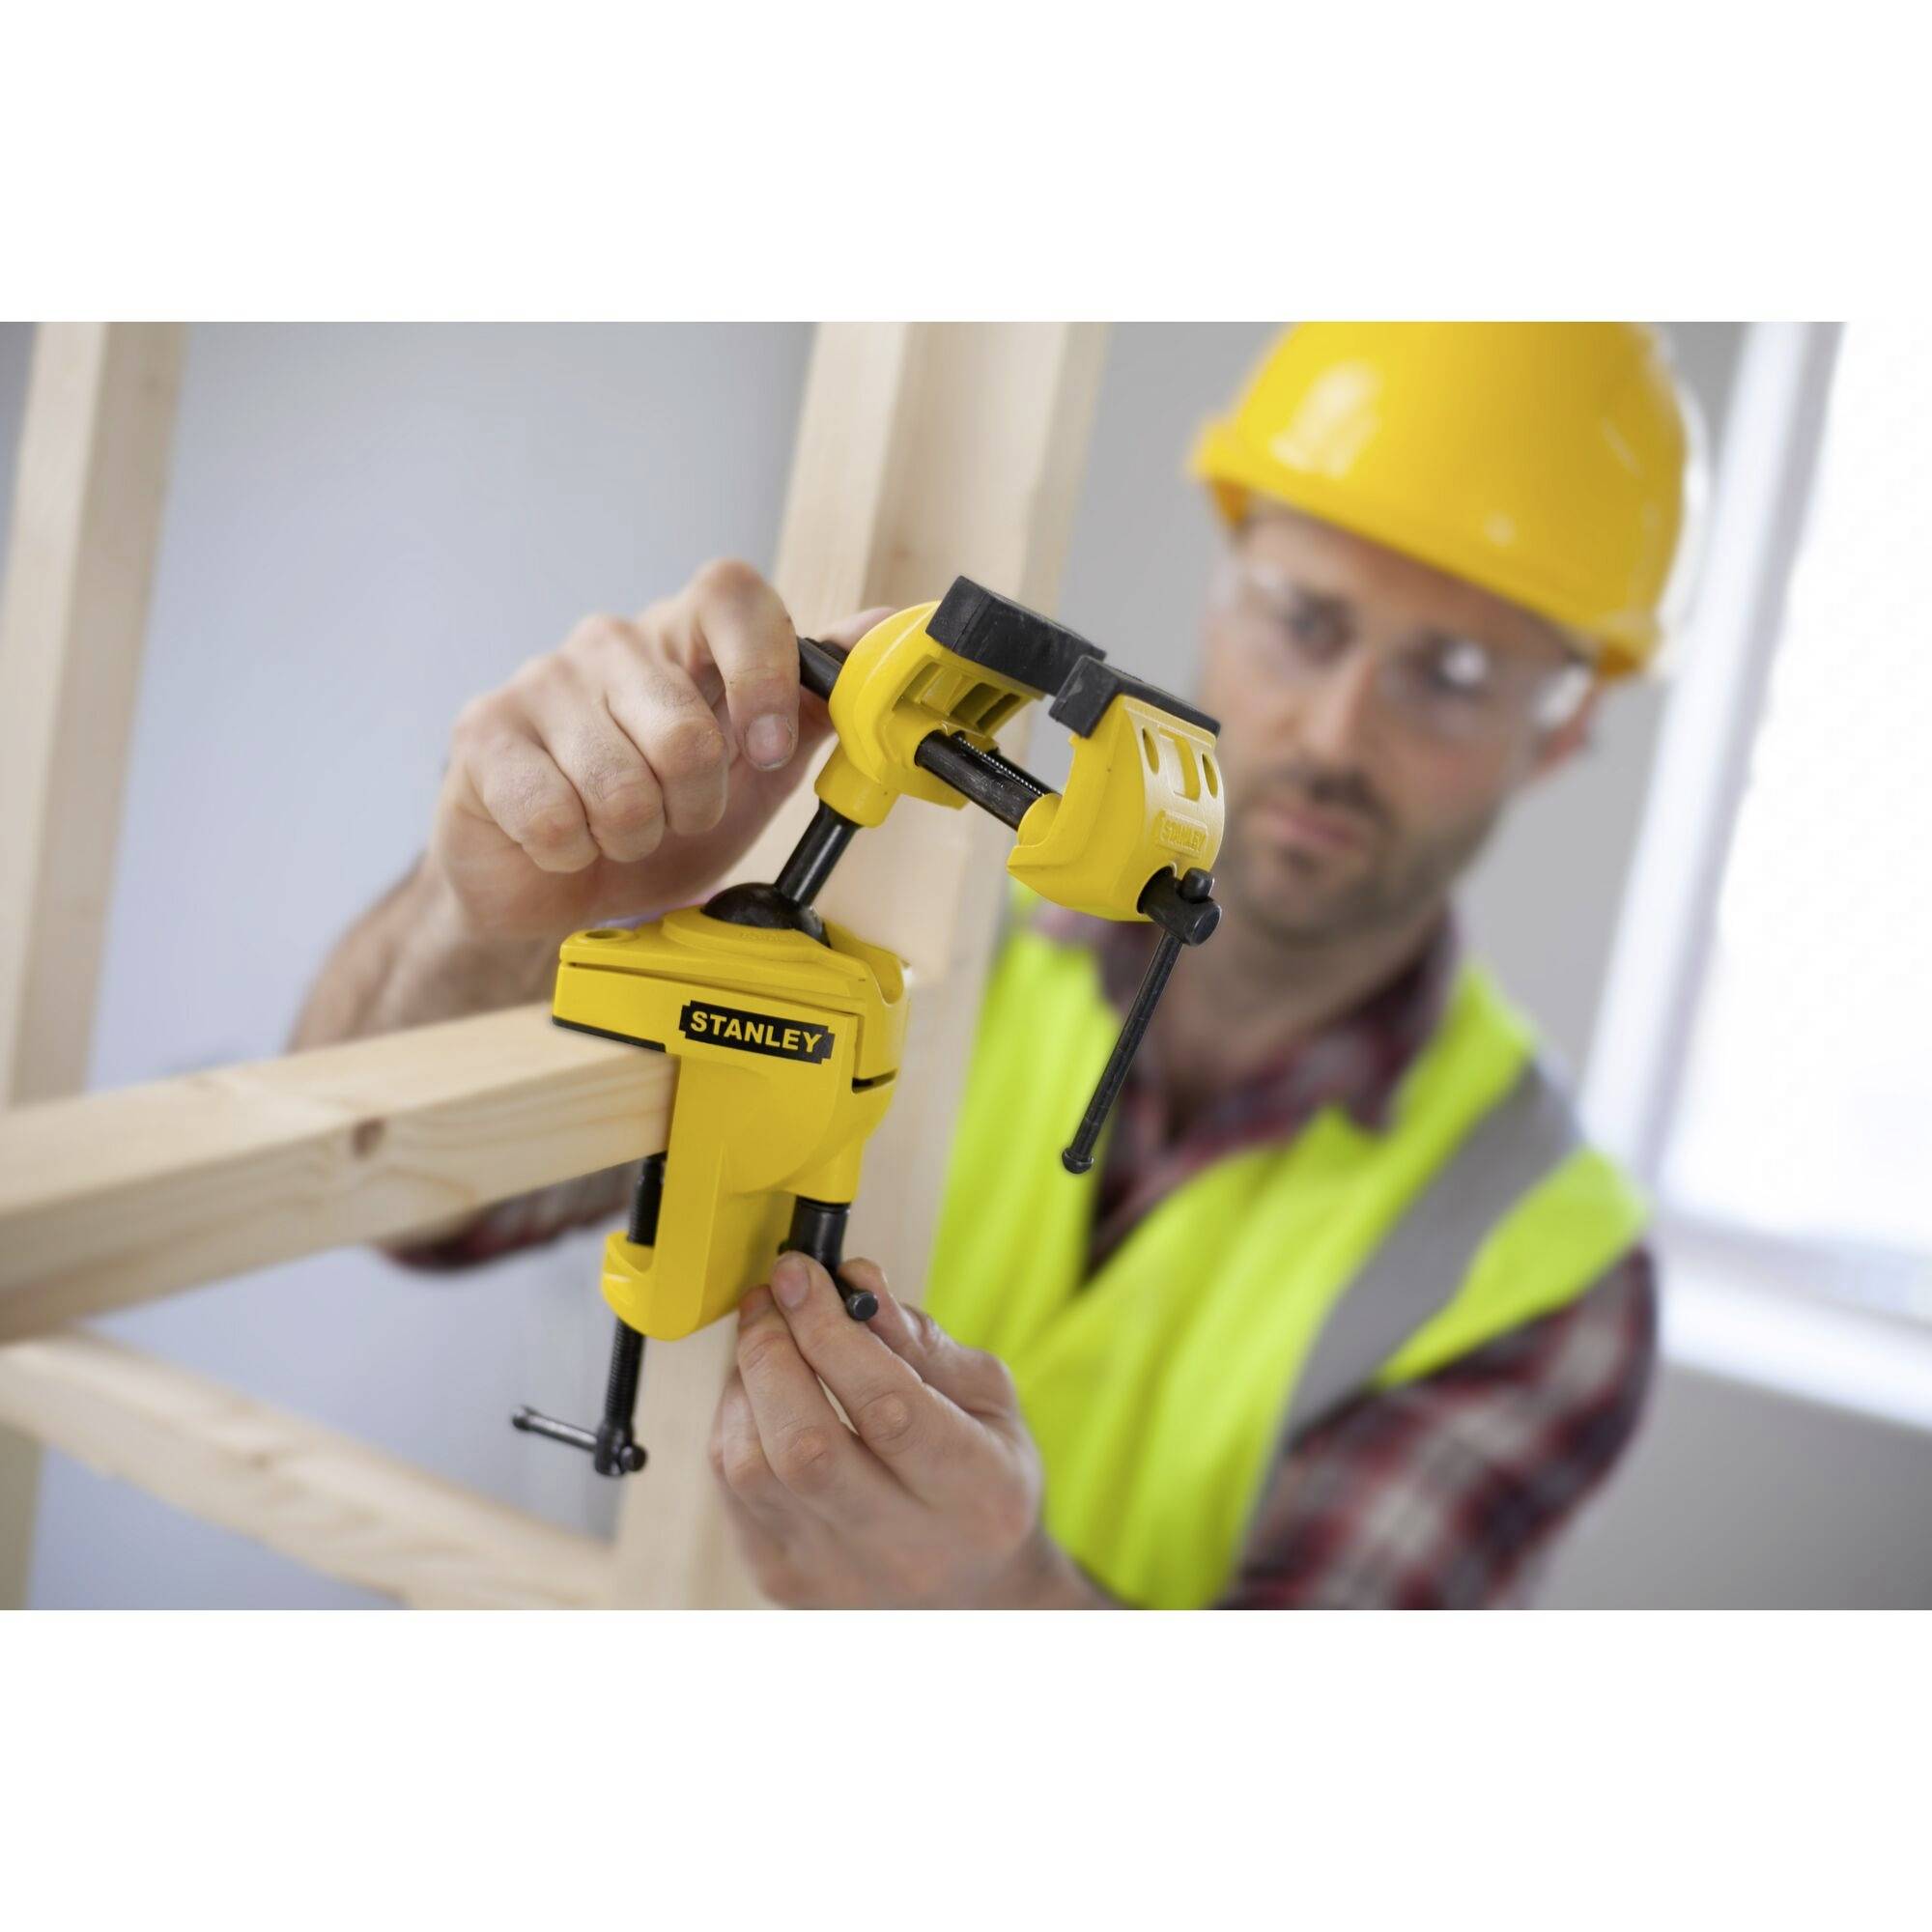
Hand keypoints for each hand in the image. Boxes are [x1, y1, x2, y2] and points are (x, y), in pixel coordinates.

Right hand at [428, 557, 886, 940]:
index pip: (731, 591)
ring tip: (616, 831)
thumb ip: (819, 703)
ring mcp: (541, 681)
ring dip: (633, 838)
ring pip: (622, 786)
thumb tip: (885, 630)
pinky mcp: (482, 733)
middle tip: (676, 816)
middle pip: (687, 728)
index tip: (770, 750)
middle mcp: (611, 642)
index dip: (763, 674)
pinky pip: (555, 816)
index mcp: (685, 637)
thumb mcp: (758, 768)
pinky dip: (571, 853)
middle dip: (695, 806)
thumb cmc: (659, 814)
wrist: (554, 883)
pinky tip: (561, 840)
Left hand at [709, 1253, 1104, 1607]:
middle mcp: (903, 1549)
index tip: (801, 1273)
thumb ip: (921, 1340)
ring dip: (745, 1383)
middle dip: (773, 1350)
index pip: (887, 1408)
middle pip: (805, 1447)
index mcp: (975, 1493)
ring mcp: (834, 1575)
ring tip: (769, 1339)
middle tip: (774, 1295)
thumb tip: (853, 1281)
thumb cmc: (984, 1482)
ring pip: (752, 1469)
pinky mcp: (783, 1580)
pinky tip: (760, 1394)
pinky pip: (731, 1491)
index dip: (830, 1330)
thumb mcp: (989, 1401)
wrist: (973, 1595)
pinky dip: (735, 1424)